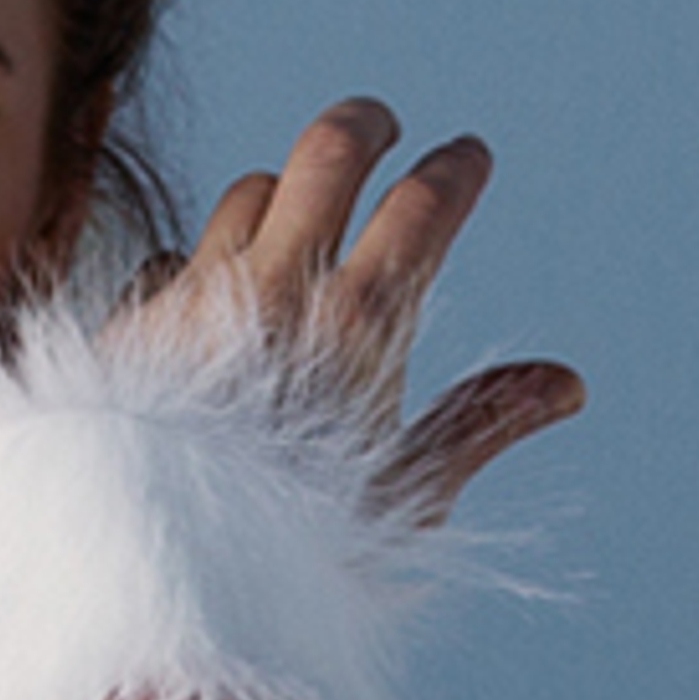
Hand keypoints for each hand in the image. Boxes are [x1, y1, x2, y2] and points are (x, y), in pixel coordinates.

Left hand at [118, 98, 584, 524]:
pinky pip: (175, 258)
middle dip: (365, 125)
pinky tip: (215, 296)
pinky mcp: (133, 321)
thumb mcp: (404, 499)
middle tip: (381, 124)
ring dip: (283, 191)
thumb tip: (566, 384)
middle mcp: (273, 289)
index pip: (422, 208)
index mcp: (357, 326)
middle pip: (326, 154)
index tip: (469, 156)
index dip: (455, 172)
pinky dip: (206, 263)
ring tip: (305, 213)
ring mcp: (194, 296)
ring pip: (248, 193)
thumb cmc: (290, 550)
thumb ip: (476, 424)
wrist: (151, 575)